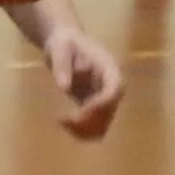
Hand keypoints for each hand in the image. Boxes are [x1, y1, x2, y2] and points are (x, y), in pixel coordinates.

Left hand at [45, 25, 125, 139]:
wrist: (65, 44)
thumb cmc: (64, 43)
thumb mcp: (60, 48)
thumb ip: (62, 65)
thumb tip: (63, 87)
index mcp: (108, 68)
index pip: (115, 89)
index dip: (101, 104)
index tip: (80, 112)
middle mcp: (110, 85)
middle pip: (110, 110)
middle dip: (89, 120)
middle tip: (64, 120)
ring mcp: (103, 98)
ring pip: (103, 123)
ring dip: (85, 130)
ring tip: (62, 122)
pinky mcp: (93, 106)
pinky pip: (93, 125)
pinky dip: (80, 131)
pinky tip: (63, 124)